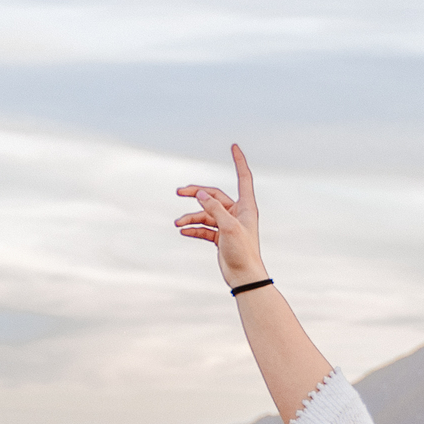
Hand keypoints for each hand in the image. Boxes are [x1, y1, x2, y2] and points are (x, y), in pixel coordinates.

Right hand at [174, 144, 264, 287]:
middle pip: (214, 196)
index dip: (239, 161)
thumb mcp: (228, 227)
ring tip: (177, 223)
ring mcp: (228, 225)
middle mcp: (237, 213)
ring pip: (205, 214)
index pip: (243, 177)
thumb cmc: (242, 251)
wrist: (244, 276)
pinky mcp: (220, 237)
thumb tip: (201, 193)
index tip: (234, 146)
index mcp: (245, 206)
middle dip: (196, 194)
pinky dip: (194, 229)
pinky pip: (204, 228)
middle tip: (179, 192)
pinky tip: (182, 231)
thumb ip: (214, 208)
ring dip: (191, 217)